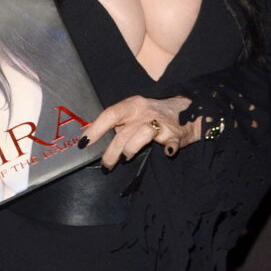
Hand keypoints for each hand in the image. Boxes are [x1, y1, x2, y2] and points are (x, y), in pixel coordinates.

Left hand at [81, 94, 200, 168]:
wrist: (186, 111)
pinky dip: (169, 148)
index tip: (84, 142)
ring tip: (127, 157)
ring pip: (143, 135)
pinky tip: (167, 153)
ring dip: (132, 149)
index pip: (110, 114)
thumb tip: (94, 135)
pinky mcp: (175, 134)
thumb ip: (119, 122)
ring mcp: (161, 122)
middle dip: (112, 152)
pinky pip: (171, 142)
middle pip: (124, 132)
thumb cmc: (153, 114)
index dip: (96, 128)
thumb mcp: (134, 112)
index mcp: (132, 105)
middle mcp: (145, 112)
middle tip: (105, 165)